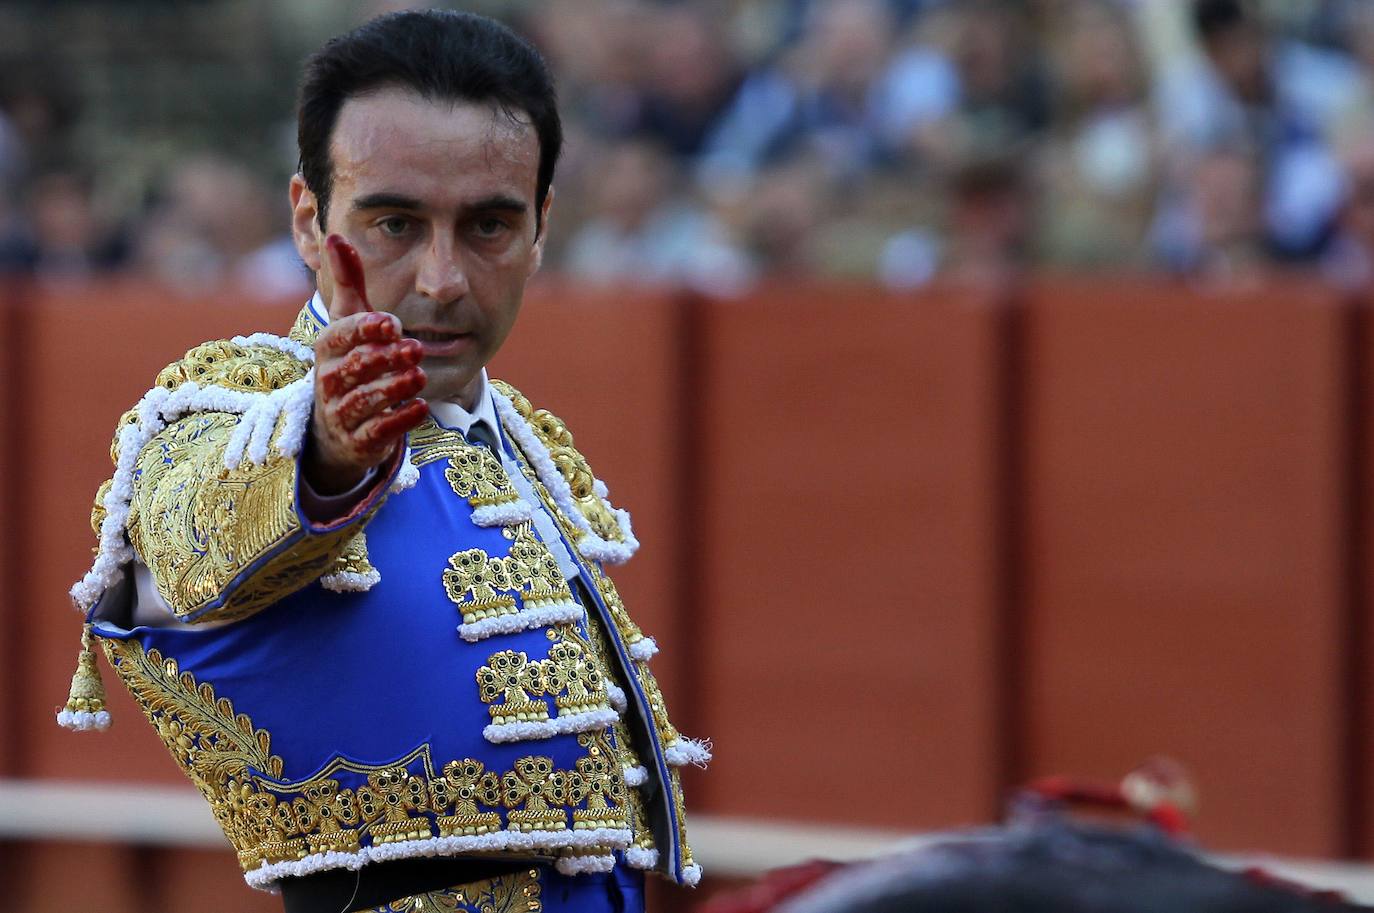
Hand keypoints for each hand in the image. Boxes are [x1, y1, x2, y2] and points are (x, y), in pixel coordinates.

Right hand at [305, 235, 428, 493]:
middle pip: (355, 367)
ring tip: (418, 375)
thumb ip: (348, 283)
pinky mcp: (359, 440)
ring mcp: (342, 413)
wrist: (337, 428)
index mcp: (327, 349)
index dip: (365, 328)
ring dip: (394, 387)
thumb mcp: (348, 323)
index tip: (393, 322)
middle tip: (415, 348)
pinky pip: (378, 431)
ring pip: (366, 399)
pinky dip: (400, 420)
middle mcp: (329, 381)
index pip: (341, 335)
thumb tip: (337, 235)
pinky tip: (421, 407)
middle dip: (385, 357)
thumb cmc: (348, 364)